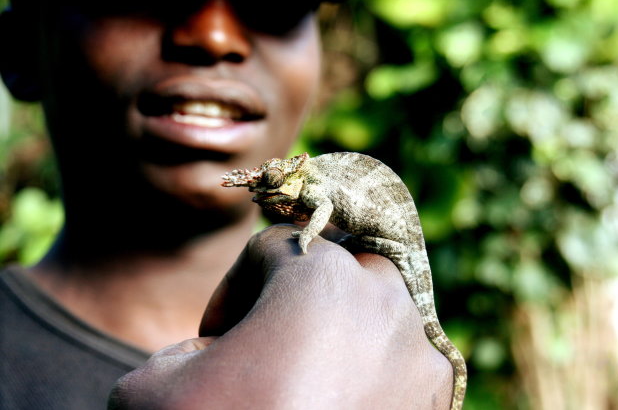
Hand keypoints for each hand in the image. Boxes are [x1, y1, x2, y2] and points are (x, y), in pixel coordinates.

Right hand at [108, 225, 452, 408]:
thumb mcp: (153, 388)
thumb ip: (183, 346)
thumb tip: (214, 355)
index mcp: (321, 277)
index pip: (271, 249)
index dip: (234, 290)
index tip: (217, 340)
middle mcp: (384, 304)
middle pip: (337, 272)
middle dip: (299, 302)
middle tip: (267, 351)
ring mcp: (418, 355)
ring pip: (376, 314)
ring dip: (341, 334)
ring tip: (306, 381)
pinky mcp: (436, 403)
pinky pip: (401, 365)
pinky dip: (372, 375)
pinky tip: (337, 406)